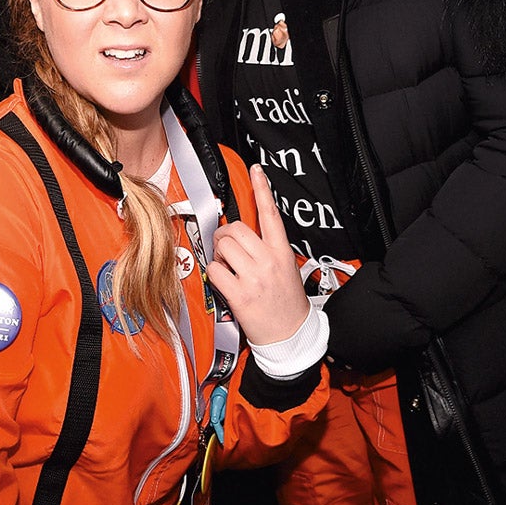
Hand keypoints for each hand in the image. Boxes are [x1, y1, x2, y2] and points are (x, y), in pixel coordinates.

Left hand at [206, 164, 308, 344]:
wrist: (291, 334)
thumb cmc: (286, 301)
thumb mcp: (285, 267)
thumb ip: (266, 248)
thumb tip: (241, 235)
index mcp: (281, 251)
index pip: (271, 214)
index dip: (262, 189)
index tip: (257, 170)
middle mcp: (268, 260)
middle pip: (235, 229)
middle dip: (223, 236)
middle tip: (226, 250)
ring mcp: (254, 277)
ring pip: (222, 247)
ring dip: (218, 255)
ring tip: (228, 268)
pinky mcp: (240, 294)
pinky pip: (215, 270)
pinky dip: (214, 274)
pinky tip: (224, 282)